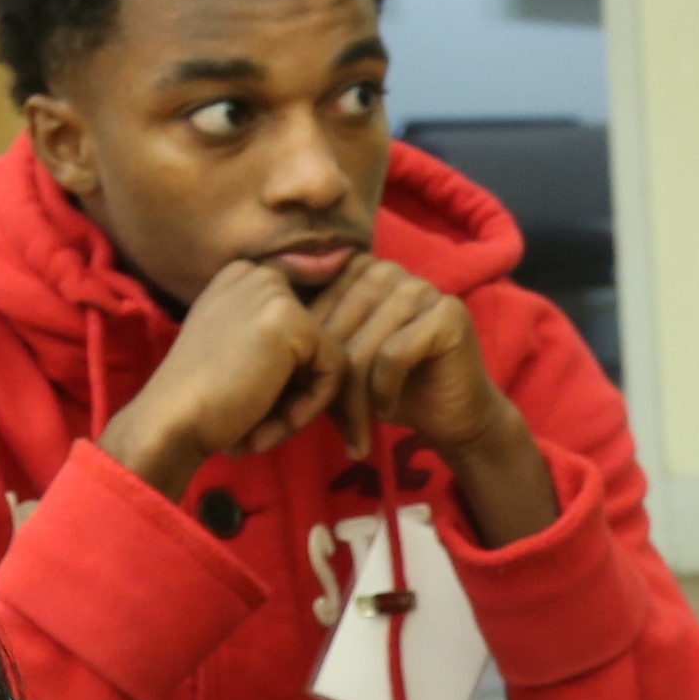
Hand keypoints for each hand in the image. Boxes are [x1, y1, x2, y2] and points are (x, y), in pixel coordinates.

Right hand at [99, 257, 336, 491]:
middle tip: (257, 422)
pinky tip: (275, 425)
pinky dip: (312, 407)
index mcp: (240, 278)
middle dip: (294, 389)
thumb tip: (330, 342)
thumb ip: (274, 338)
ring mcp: (275, 293)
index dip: (289, 372)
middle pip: (313, 341)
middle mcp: (257, 274)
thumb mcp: (236, 351)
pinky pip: (335, 370)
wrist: (171, 420)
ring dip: (300, 404)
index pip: (298, 323)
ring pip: (326, 358)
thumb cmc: (200, 399)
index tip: (256, 402)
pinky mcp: (293, 321)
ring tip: (261, 429)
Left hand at [307, 253, 557, 541]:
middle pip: (335, 330)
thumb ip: (308, 338)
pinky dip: (384, 391)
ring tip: (354, 430)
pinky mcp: (448, 314)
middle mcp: (387, 269)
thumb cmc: (387, 390)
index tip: (297, 404)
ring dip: (354, 398)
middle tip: (323, 426)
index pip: (311, 309)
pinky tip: (387, 409)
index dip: (303, 360)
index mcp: (356, 269)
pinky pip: (393, 355)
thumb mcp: (336, 362)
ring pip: (361, 347)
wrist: (452, 418)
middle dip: (326, 385)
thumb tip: (246, 332)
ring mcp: (420, 288)